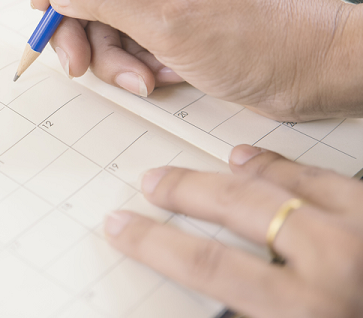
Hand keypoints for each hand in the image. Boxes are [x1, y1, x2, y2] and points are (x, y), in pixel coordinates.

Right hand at [32, 0, 362, 120]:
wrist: (309, 73)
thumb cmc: (260, 37)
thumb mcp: (171, 19)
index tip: (46, 2)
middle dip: (75, 24)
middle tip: (75, 63)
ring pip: (98, 16)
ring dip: (105, 55)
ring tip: (137, 79)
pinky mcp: (164, 23)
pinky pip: (122, 40)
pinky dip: (128, 65)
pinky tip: (153, 80)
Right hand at [103, 146, 362, 317]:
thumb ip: (251, 311)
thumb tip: (205, 297)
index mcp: (306, 310)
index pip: (208, 267)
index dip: (156, 244)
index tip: (123, 226)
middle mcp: (335, 261)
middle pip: (236, 208)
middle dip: (183, 192)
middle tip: (152, 183)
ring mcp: (361, 227)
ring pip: (279, 183)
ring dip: (227, 175)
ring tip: (193, 173)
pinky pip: (322, 175)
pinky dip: (279, 165)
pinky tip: (253, 161)